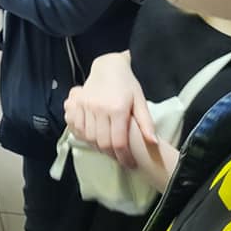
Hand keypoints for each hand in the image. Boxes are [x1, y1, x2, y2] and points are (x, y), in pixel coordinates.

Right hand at [63, 52, 156, 168]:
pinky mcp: (77, 103)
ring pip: (88, 137)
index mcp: (117, 109)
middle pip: (102, 142)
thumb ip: (146, 123)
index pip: (119, 142)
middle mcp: (99, 108)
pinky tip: (93, 138)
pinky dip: (84, 136)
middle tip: (120, 158)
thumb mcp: (140, 101)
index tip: (130, 163)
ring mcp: (85, 105)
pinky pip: (77, 127)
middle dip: (112, 155)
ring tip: (108, 149)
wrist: (108, 66)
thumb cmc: (127, 84)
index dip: (124, 157)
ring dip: (98, 147)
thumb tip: (153, 142)